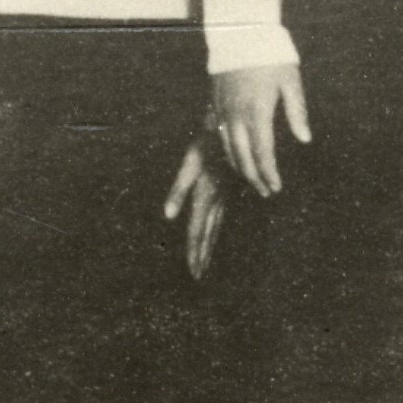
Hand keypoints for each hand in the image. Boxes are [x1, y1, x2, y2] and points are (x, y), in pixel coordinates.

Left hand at [163, 137, 230, 279]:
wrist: (235, 127)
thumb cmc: (208, 141)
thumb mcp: (190, 163)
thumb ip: (178, 190)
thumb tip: (167, 215)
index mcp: (204, 197)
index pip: (197, 230)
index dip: (194, 251)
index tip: (194, 272)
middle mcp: (214, 199)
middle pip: (206, 232)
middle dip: (201, 254)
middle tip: (197, 276)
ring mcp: (222, 195)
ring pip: (214, 225)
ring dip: (208, 245)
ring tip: (203, 263)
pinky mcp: (225, 188)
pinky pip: (218, 215)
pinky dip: (214, 229)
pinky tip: (214, 234)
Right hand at [208, 61, 307, 200]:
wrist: (238, 31)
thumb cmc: (270, 55)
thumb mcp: (290, 80)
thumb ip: (297, 111)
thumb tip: (304, 138)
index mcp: (258, 110)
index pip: (262, 151)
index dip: (269, 173)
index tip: (276, 188)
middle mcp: (237, 113)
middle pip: (242, 156)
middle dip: (254, 177)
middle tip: (266, 192)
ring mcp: (224, 108)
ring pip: (228, 148)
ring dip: (240, 167)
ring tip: (252, 180)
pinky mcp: (215, 102)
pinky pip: (219, 135)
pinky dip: (227, 152)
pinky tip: (235, 157)